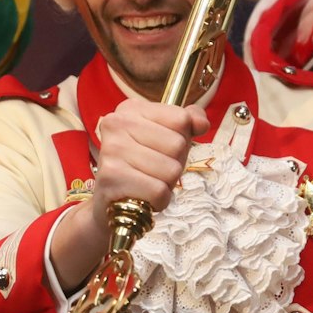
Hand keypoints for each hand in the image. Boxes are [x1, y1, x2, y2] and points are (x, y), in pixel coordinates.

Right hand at [50, 99, 206, 287]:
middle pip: (178, 145)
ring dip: (166, 185)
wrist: (110, 203)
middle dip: (174, 164)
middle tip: (153, 171)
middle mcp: (117, 123)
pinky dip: (158, 201)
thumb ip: (187, 121)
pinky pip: (159, 190)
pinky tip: (143, 197)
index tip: (162, 148)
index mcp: (131, 109)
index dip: (182, 140)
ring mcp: (112, 149)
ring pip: (171, 170)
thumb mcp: (166, 137)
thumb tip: (201, 123)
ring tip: (147, 183)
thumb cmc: (142, 166)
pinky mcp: (111, 177)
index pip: (181, 119)